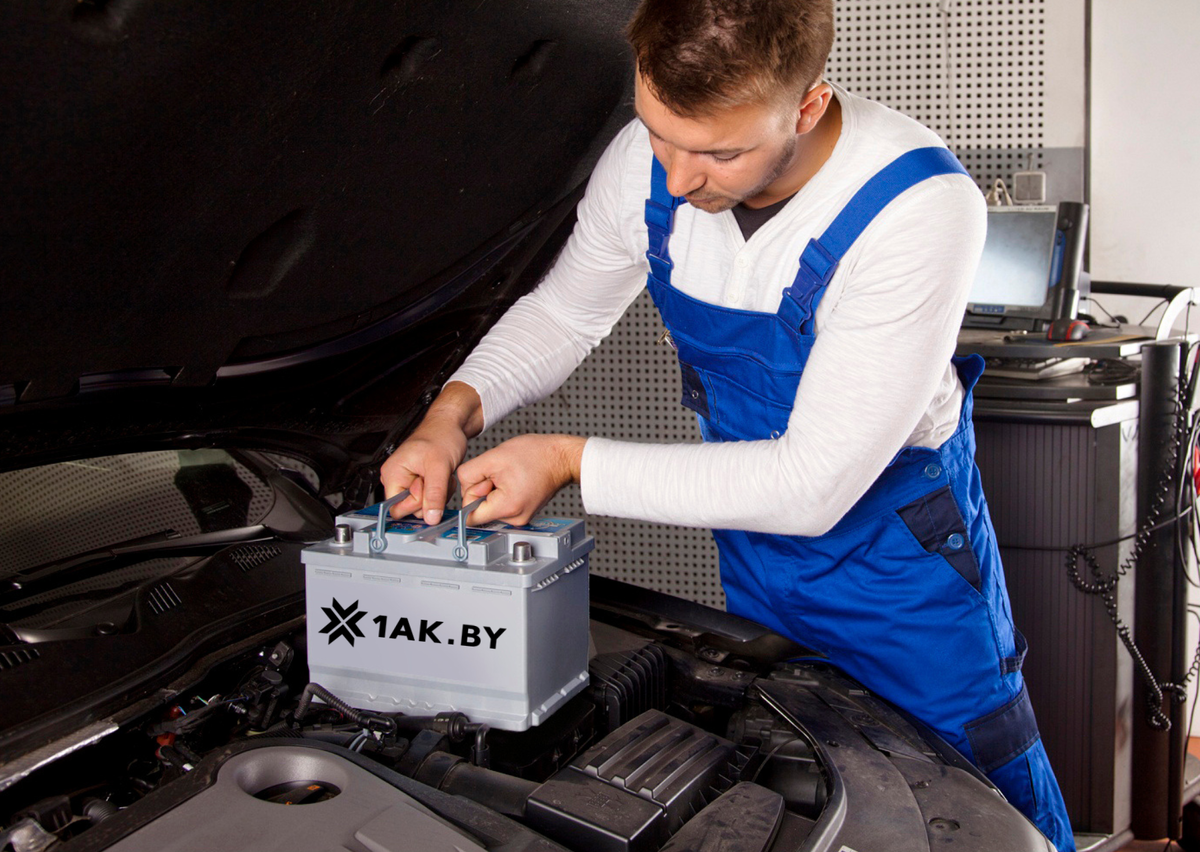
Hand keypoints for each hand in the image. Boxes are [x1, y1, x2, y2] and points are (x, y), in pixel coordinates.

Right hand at [380, 382, 482, 523]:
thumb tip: (430, 518)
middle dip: (430, 499)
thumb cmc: (441, 436)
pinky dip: (439, 491)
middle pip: (411, 509)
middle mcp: (396, 479)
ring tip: (441, 476)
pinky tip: (442, 477)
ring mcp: (407, 481)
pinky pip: (428, 498)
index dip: (416, 503)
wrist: (449, 425)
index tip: (428, 487)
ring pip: (422, 505)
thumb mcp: (440, 467)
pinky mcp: (417, 482)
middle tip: (438, 479)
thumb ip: (435, 495)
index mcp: (393, 475)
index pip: (398, 508)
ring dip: (437, 495)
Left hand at [457, 434, 586, 525]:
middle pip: (480, 511)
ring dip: (493, 490)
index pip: (470, 516)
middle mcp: (515, 519)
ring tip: (510, 476)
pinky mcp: (523, 513)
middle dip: (483, 490)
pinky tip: (514, 481)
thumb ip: (468, 475)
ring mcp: (520, 518)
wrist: (561, 457)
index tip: (483, 481)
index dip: (471, 495)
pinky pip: (501, 505)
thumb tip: (461, 490)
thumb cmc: (536, 454)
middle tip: (500, 474)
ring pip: (490, 507)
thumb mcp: (493, 457)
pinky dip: (502, 492)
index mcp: (507, 508)